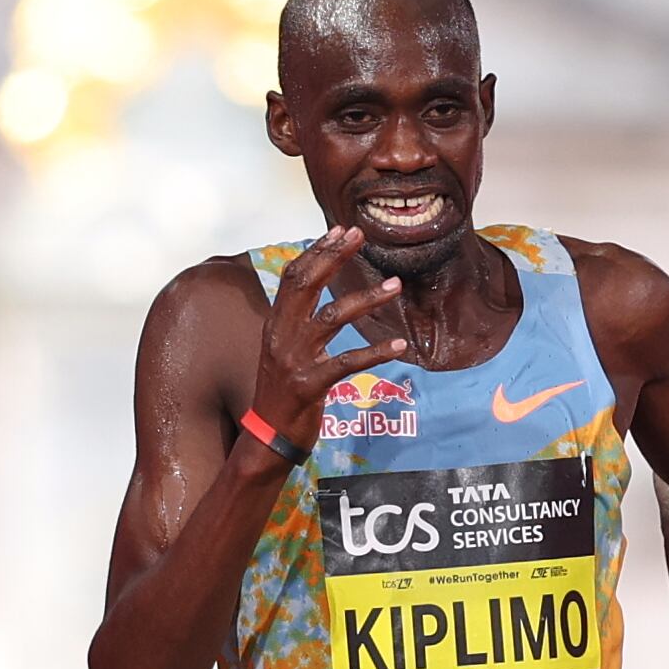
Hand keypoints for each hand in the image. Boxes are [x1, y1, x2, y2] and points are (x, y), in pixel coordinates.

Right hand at [248, 229, 409, 448]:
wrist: (268, 437)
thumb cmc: (281, 394)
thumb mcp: (281, 351)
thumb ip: (296, 323)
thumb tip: (316, 295)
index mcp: (275, 325)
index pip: (293, 277)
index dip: (317, 251)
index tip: (341, 231)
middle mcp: (281, 336)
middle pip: (307, 285)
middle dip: (334, 256)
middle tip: (361, 236)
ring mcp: (294, 361)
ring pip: (333, 318)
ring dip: (367, 299)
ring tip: (395, 286)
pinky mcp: (311, 386)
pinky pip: (348, 363)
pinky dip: (376, 352)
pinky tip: (399, 345)